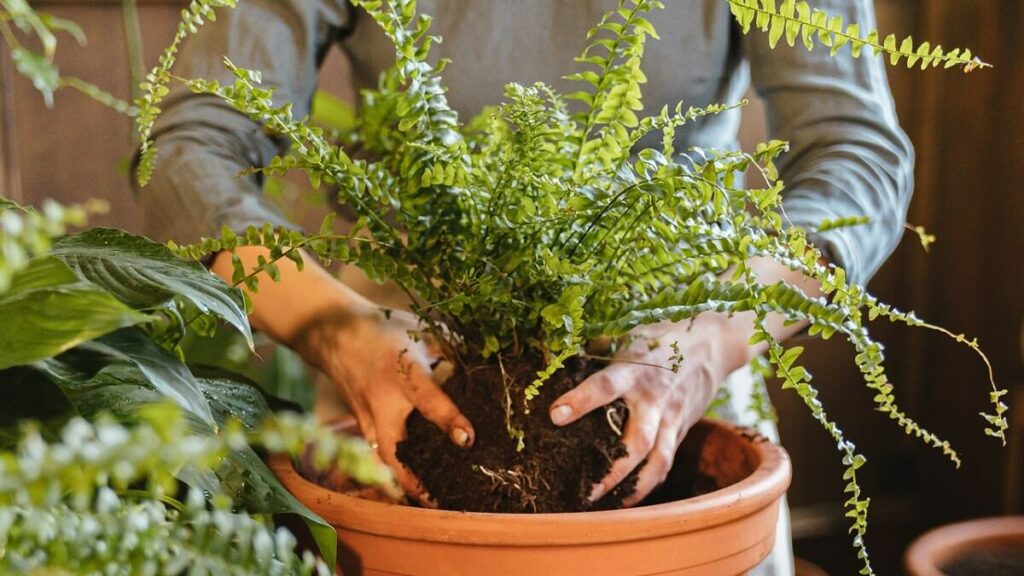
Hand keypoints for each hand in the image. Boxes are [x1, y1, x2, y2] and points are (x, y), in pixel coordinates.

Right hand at [296, 305, 474, 502]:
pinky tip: (416, 483)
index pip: (427, 400)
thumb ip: (451, 350)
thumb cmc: (385, 330)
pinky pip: (379, 452)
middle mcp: (382, 400)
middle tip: (445, 500)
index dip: (449, 420)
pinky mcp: (361, 424)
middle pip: (396, 450)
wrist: (334, 332)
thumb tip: (487, 363)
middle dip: (417, 479)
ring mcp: (367, 416)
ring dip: (407, 482)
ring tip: (434, 502)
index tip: (468, 440)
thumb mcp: (421, 331)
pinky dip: (396, 469)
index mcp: (402, 371)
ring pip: (385, 459)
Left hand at [548, 315, 745, 506]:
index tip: (555, 415)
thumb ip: (596, 353)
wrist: (712, 345)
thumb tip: (558, 363)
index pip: (605, 386)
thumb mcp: (627, 337)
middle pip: (638, 440)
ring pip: (658, 461)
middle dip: (612, 469)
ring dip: (633, 487)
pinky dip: (648, 483)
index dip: (581, 400)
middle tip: (585, 490)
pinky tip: (628, 497)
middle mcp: (655, 398)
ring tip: (607, 505)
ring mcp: (672, 417)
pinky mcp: (681, 430)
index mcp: (635, 370)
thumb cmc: (660, 338)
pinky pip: (666, 462)